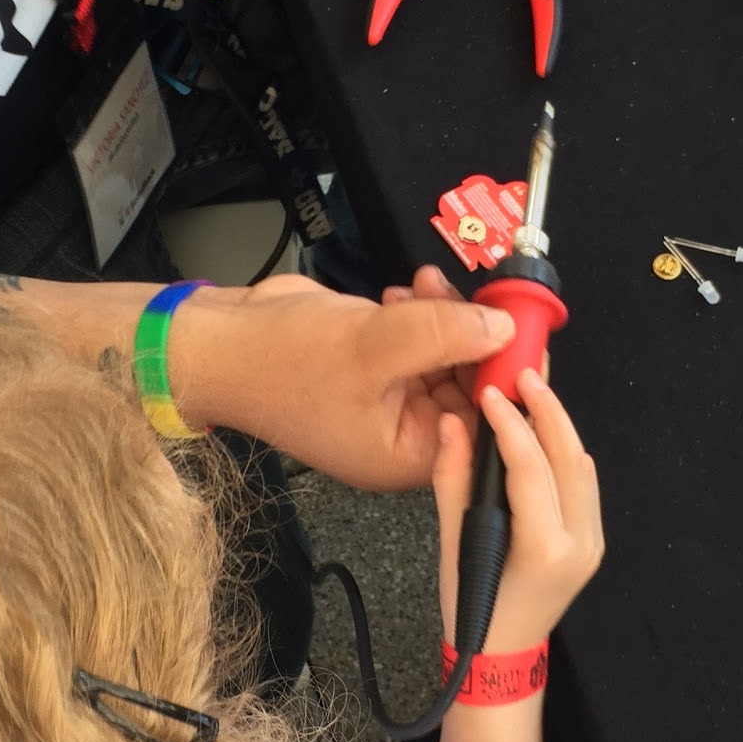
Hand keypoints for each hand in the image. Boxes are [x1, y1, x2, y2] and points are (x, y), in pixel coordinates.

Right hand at [179, 274, 515, 489]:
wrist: (217, 341)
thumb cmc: (278, 364)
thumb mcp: (375, 345)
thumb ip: (446, 335)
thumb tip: (503, 330)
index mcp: (404, 453)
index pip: (482, 426)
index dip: (505, 381)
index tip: (525, 339)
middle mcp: (401, 433)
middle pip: (469, 388)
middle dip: (475, 340)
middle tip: (485, 300)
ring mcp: (387, 398)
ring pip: (446, 357)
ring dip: (447, 317)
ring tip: (428, 287)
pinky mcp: (374, 365)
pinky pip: (418, 340)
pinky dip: (421, 312)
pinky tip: (406, 292)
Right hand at [433, 366, 603, 650]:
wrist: (503, 654)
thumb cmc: (472, 607)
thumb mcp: (454, 543)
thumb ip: (454, 479)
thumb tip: (455, 423)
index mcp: (544, 549)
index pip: (532, 467)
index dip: (510, 423)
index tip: (490, 392)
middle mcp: (580, 543)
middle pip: (570, 457)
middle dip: (548, 410)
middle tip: (523, 375)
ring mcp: (593, 543)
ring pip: (583, 467)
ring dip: (559, 428)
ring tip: (530, 397)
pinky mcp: (593, 541)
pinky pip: (584, 485)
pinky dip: (564, 453)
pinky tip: (542, 435)